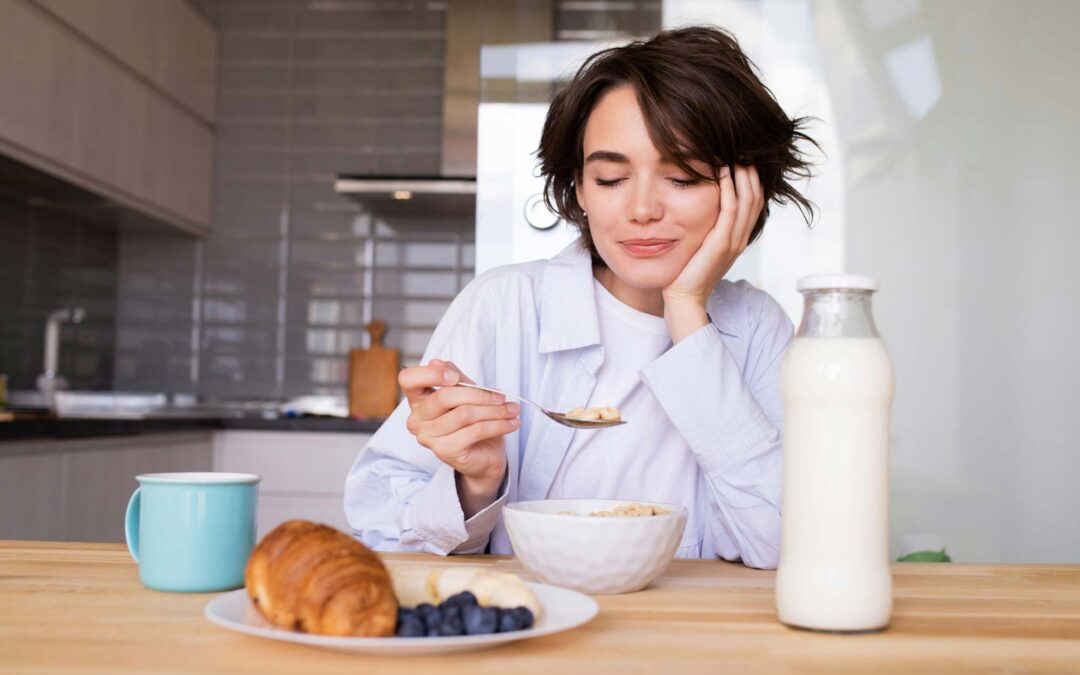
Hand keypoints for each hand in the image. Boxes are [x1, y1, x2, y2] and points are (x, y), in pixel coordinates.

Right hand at [399, 358, 519, 516]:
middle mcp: (417, 419)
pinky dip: (498, 424)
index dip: (430, 374)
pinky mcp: (445, 451)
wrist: (484, 455)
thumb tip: (438, 362)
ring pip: (465, 414)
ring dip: (495, 410)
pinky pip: (476, 431)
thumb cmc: (473, 422)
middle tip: (501, 396)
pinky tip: (512, 423)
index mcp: (418, 400)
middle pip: (444, 396)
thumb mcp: (466, 394)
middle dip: (480, 394)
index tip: (455, 377)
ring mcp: (428, 437)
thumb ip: (455, 378)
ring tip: (513, 409)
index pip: (408, 379)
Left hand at [662, 165, 763, 341]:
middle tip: (744, 152)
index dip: (753, 182)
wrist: (684, 299)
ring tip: (736, 156)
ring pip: (747, 202)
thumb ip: (710, 230)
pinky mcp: (721, 244)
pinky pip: (729, 211)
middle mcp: (740, 239)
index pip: (754, 205)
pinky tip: (723, 173)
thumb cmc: (688, 274)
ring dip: (743, 176)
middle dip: (751, 174)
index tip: (745, 161)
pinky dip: (728, 190)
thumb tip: (705, 211)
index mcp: (738, 240)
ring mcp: (733, 242)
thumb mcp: (704, 247)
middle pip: (755, 199)